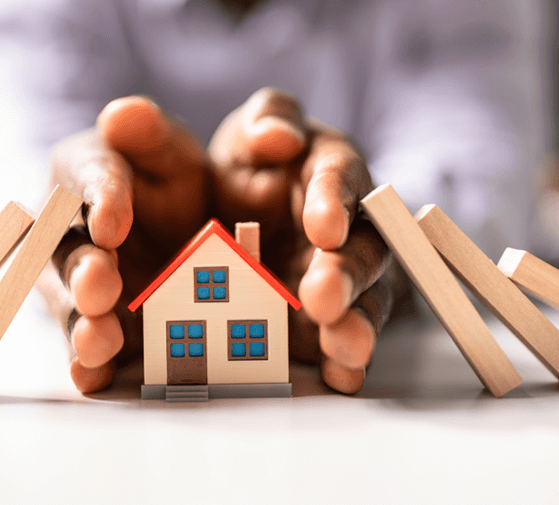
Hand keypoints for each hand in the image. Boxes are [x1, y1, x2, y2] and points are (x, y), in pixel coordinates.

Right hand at [42, 96, 207, 392]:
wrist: (179, 227)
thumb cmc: (167, 180)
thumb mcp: (168, 149)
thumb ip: (149, 133)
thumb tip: (123, 115)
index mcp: (84, 174)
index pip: (85, 175)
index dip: (98, 197)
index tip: (113, 220)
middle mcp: (69, 231)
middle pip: (67, 250)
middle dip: (83, 269)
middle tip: (100, 284)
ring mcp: (79, 283)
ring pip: (70, 303)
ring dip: (81, 323)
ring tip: (99, 341)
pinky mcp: (97, 323)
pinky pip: (86, 345)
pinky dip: (87, 364)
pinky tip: (92, 379)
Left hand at [208, 87, 393, 393]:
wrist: (237, 213)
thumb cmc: (253, 165)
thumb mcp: (248, 134)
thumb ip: (266, 121)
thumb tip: (280, 135)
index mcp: (330, 173)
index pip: (339, 179)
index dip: (334, 202)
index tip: (323, 226)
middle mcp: (350, 228)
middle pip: (362, 249)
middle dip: (346, 272)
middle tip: (323, 294)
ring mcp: (342, 277)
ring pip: (364, 299)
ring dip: (356, 322)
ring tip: (343, 344)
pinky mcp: (328, 319)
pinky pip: (343, 340)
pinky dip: (346, 360)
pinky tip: (341, 376)